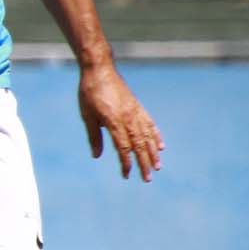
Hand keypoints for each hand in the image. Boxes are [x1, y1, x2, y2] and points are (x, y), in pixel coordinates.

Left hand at [78, 64, 163, 180]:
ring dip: (153, 153)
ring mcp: (136, 112)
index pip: (123, 148)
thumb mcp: (87, 116)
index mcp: (114, 122)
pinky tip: (161, 146)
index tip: (127, 175)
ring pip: (148, 136)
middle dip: (144, 163)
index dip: (126, 163)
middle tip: (147, 179)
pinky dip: (156, 136)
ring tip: (158, 166)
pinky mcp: (138, 107)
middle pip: (139, 145)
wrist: (100, 70)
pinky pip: (150, 124)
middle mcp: (128, 118)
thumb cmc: (89, 93)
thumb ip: (94, 136)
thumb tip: (97, 156)